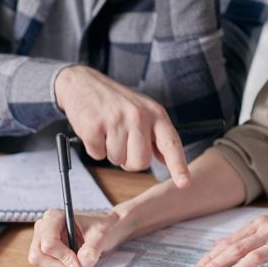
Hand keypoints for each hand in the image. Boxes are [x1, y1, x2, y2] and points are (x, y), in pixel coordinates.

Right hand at [28, 208, 135, 266]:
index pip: (48, 243)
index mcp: (53, 218)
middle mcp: (44, 230)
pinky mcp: (50, 258)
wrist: (107, 230)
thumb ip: (91, 250)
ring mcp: (44, 245)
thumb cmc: (102, 226)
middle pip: (39, 256)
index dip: (63, 257)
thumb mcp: (101, 234)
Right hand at [55, 65, 190, 187]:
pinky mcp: (94, 126)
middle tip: (122, 142)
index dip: (178, 166)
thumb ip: (156, 135)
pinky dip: (94, 148)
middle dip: (129, 161)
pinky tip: (95, 130)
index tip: (184, 183)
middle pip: (140, 162)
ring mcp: (116, 120)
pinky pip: (97, 155)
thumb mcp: (143, 111)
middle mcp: (139, 116)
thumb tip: (166, 160)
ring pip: (117, 160)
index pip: (171, 144)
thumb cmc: (116, 101)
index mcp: (156, 114)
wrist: (83, 82)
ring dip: (110, 152)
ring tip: (107, 130)